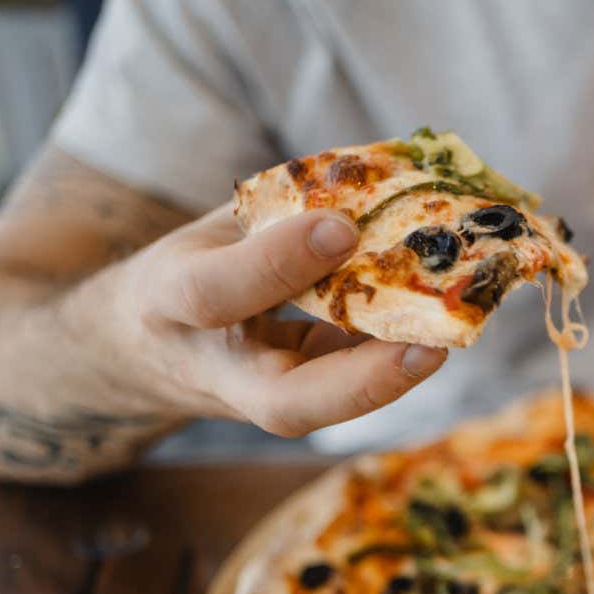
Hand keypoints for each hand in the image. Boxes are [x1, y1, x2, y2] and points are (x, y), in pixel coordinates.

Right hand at [100, 204, 446, 435]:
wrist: (141, 349)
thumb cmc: (194, 266)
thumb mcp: (214, 229)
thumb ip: (279, 214)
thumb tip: (381, 181)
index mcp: (171, 301)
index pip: (216, 293)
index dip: (278, 262)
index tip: (341, 228)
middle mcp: (215, 369)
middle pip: (285, 406)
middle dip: (361, 382)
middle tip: (430, 348)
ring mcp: (256, 400)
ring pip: (326, 411)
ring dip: (391, 376)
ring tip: (451, 333)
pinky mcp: (293, 406)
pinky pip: (345, 391)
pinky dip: (392, 359)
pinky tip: (439, 323)